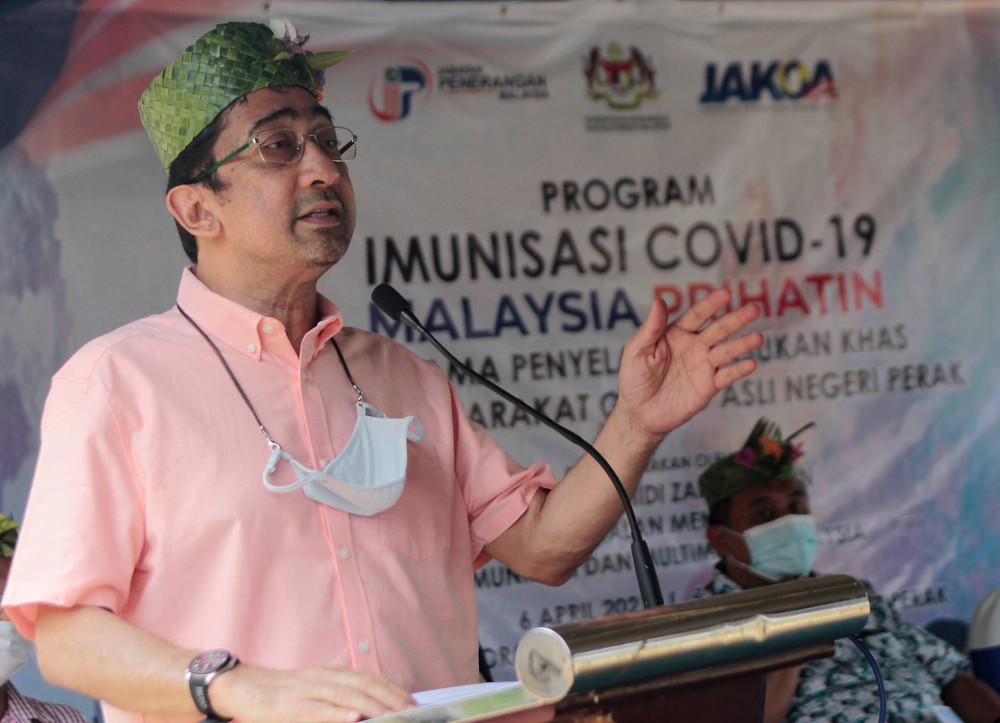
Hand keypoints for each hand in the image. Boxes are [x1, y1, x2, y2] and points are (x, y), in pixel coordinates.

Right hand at [210, 663, 415, 722]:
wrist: (243, 688)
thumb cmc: (281, 695)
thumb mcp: (314, 690)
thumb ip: (338, 698)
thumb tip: (364, 711)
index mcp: (331, 674)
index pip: (369, 678)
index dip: (392, 689)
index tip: (412, 702)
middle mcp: (323, 678)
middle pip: (364, 684)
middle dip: (390, 697)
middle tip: (411, 711)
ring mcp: (307, 690)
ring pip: (346, 695)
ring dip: (372, 706)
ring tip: (392, 715)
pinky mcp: (290, 705)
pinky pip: (317, 709)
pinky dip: (337, 713)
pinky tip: (353, 717)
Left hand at [616, 287, 762, 444]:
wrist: (640, 412)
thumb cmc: (634, 377)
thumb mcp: (637, 350)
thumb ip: (651, 328)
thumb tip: (658, 300)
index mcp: (676, 333)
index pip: (697, 315)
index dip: (710, 304)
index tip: (725, 293)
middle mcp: (694, 346)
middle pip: (718, 329)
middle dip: (735, 320)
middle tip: (754, 309)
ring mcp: (703, 365)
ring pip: (727, 351)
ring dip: (743, 344)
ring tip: (758, 337)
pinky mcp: (709, 386)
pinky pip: (727, 376)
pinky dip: (739, 370)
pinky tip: (751, 363)